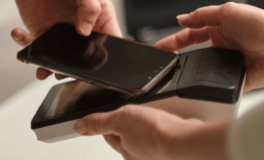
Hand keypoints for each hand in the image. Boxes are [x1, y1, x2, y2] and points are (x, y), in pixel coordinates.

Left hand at [9, 0, 121, 79]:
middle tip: (66, 71)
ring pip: (62, 60)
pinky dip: (27, 46)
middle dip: (77, 68)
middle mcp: (84, 30)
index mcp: (100, 19)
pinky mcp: (44, 36)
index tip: (97, 60)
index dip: (107, 54)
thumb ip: (90, 6)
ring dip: (51, 66)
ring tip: (44, 67)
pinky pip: (37, 48)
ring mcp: (63, 36)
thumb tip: (86, 30)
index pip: (111, 41)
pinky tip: (21, 34)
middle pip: (87, 57)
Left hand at [74, 105, 228, 159]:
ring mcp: (153, 150)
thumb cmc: (154, 132)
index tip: (112, 113)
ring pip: (143, 133)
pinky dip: (160, 125)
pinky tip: (163, 120)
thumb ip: (99, 122)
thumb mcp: (120, 119)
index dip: (108, 121)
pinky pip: (159, 133)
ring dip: (146, 122)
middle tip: (136, 110)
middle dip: (129, 121)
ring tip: (151, 114)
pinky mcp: (167, 144)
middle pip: (126, 135)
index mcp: (122, 149)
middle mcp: (137, 154)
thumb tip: (79, 126)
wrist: (184, 139)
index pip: (108, 134)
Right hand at [155, 2, 263, 91]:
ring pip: (203, 71)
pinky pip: (219, 85)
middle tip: (161, 65)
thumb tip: (181, 19)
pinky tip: (199, 87)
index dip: (173, 42)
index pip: (189, 36)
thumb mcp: (227, 12)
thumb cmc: (261, 24)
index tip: (159, 48)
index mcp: (217, 31)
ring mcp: (227, 64)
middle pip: (193, 55)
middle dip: (176, 59)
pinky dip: (210, 87)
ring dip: (191, 73)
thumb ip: (202, 16)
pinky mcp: (236, 79)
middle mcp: (221, 47)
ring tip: (176, 75)